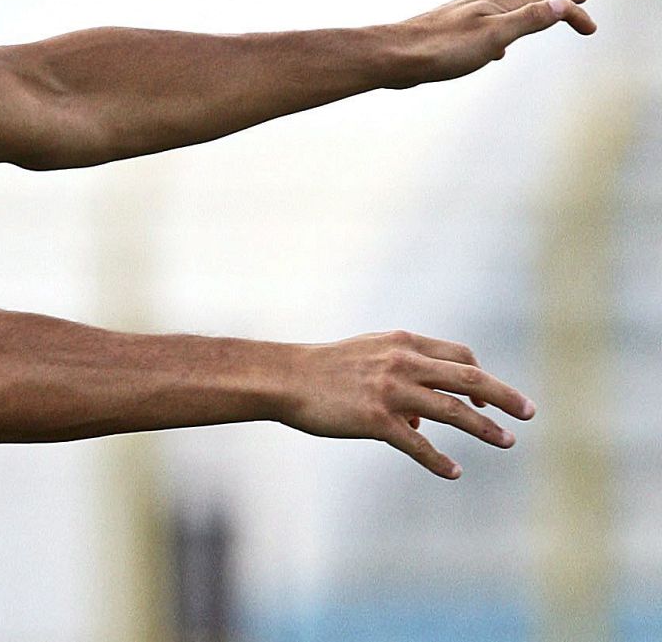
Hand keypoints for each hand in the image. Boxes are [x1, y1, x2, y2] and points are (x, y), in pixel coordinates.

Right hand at [278, 330, 533, 478]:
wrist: (284, 378)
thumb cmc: (322, 369)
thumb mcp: (366, 356)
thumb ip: (400, 375)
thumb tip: (424, 417)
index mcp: (402, 342)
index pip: (458, 355)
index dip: (481, 376)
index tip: (491, 397)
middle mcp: (402, 361)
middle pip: (467, 377)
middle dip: (504, 396)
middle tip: (530, 412)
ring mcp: (390, 390)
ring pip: (452, 409)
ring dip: (485, 427)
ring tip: (506, 441)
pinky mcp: (375, 418)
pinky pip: (417, 443)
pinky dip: (439, 460)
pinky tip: (453, 472)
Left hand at [386, 0, 595, 88]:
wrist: (391, 57)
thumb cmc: (441, 49)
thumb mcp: (493, 36)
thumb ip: (527, 19)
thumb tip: (563, 2)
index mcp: (494, 3)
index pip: (545, 1)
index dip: (572, 12)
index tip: (592, 29)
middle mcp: (479, 2)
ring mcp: (462, 15)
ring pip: (505, 9)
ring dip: (530, 12)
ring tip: (543, 14)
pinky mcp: (448, 32)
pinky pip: (485, 27)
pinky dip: (502, 32)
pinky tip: (496, 50)